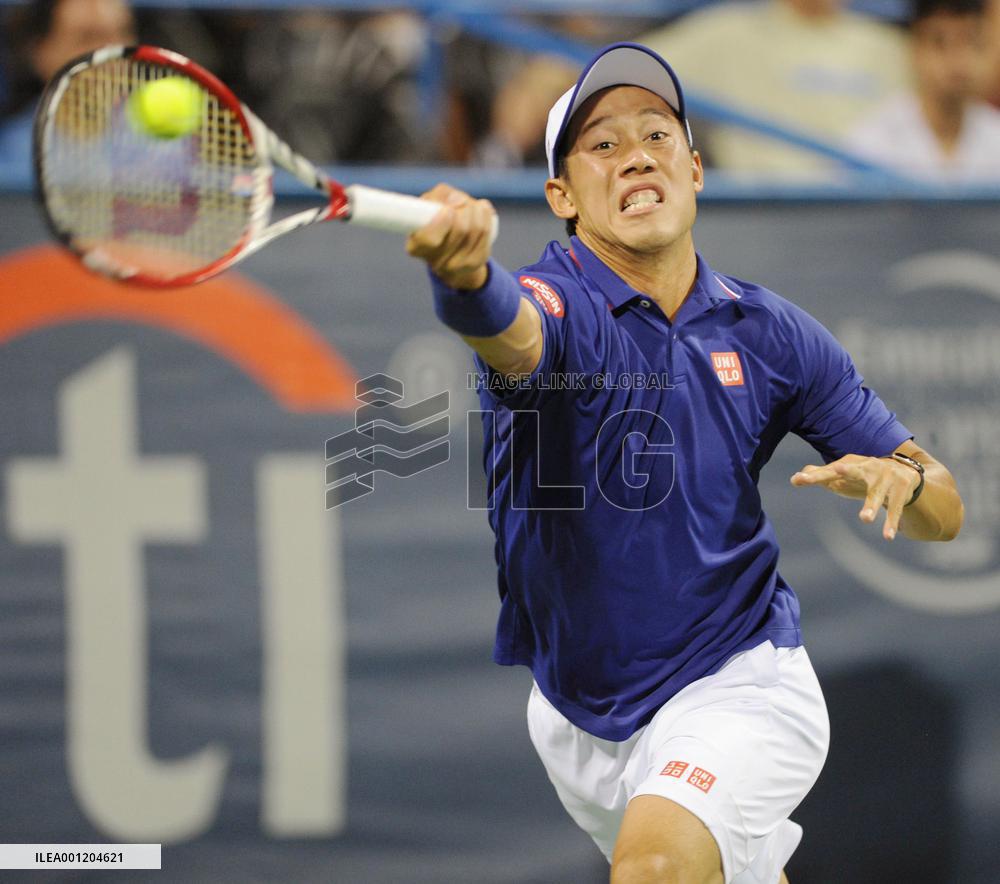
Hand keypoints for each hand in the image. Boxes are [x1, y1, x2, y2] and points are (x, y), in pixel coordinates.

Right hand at [406, 183, 495, 289]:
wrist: (449, 244)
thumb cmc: (434, 217)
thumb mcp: (429, 204)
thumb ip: (438, 196)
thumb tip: (458, 200)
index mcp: (416, 247)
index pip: (428, 239)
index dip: (441, 222)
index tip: (447, 210)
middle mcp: (436, 262)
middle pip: (460, 229)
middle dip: (463, 209)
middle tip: (460, 201)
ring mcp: (458, 266)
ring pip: (477, 228)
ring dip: (475, 209)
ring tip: (468, 205)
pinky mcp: (476, 262)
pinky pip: (487, 233)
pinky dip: (485, 215)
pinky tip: (480, 211)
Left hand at [790, 453, 921, 540]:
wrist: (903, 469)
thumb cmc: (863, 475)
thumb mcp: (842, 475)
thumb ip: (820, 476)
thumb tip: (794, 478)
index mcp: (850, 464)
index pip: (828, 471)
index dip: (814, 476)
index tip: (798, 480)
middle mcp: (867, 467)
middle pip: (854, 471)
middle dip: (847, 470)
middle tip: (839, 469)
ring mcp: (885, 478)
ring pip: (876, 494)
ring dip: (871, 506)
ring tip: (864, 520)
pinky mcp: (900, 490)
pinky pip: (895, 508)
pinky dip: (891, 522)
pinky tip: (888, 536)